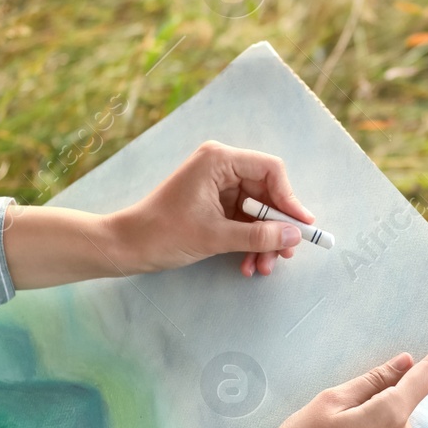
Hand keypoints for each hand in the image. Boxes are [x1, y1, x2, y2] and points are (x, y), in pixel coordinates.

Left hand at [109, 140, 314, 276]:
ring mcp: (218, 187)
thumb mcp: (215, 236)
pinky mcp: (215, 205)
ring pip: (257, 212)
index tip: (300, 226)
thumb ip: (258, 235)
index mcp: (219, 160)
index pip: (271, 170)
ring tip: (262, 267)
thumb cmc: (163, 233)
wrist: (127, 247)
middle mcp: (222, 168)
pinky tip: (248, 264)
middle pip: (267, 194)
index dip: (289, 198)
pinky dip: (249, 242)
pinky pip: (244, 222)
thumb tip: (293, 236)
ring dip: (263, 241)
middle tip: (285, 254)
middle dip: (275, 228)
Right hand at [228, 326, 427, 427]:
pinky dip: (366, 427)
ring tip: (327, 425)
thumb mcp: (332, 400)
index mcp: (392, 415)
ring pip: (390, 415)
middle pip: (403, 396)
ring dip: (369, 409)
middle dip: (380, 387)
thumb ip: (373, 380)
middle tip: (338, 400)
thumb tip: (406, 363)